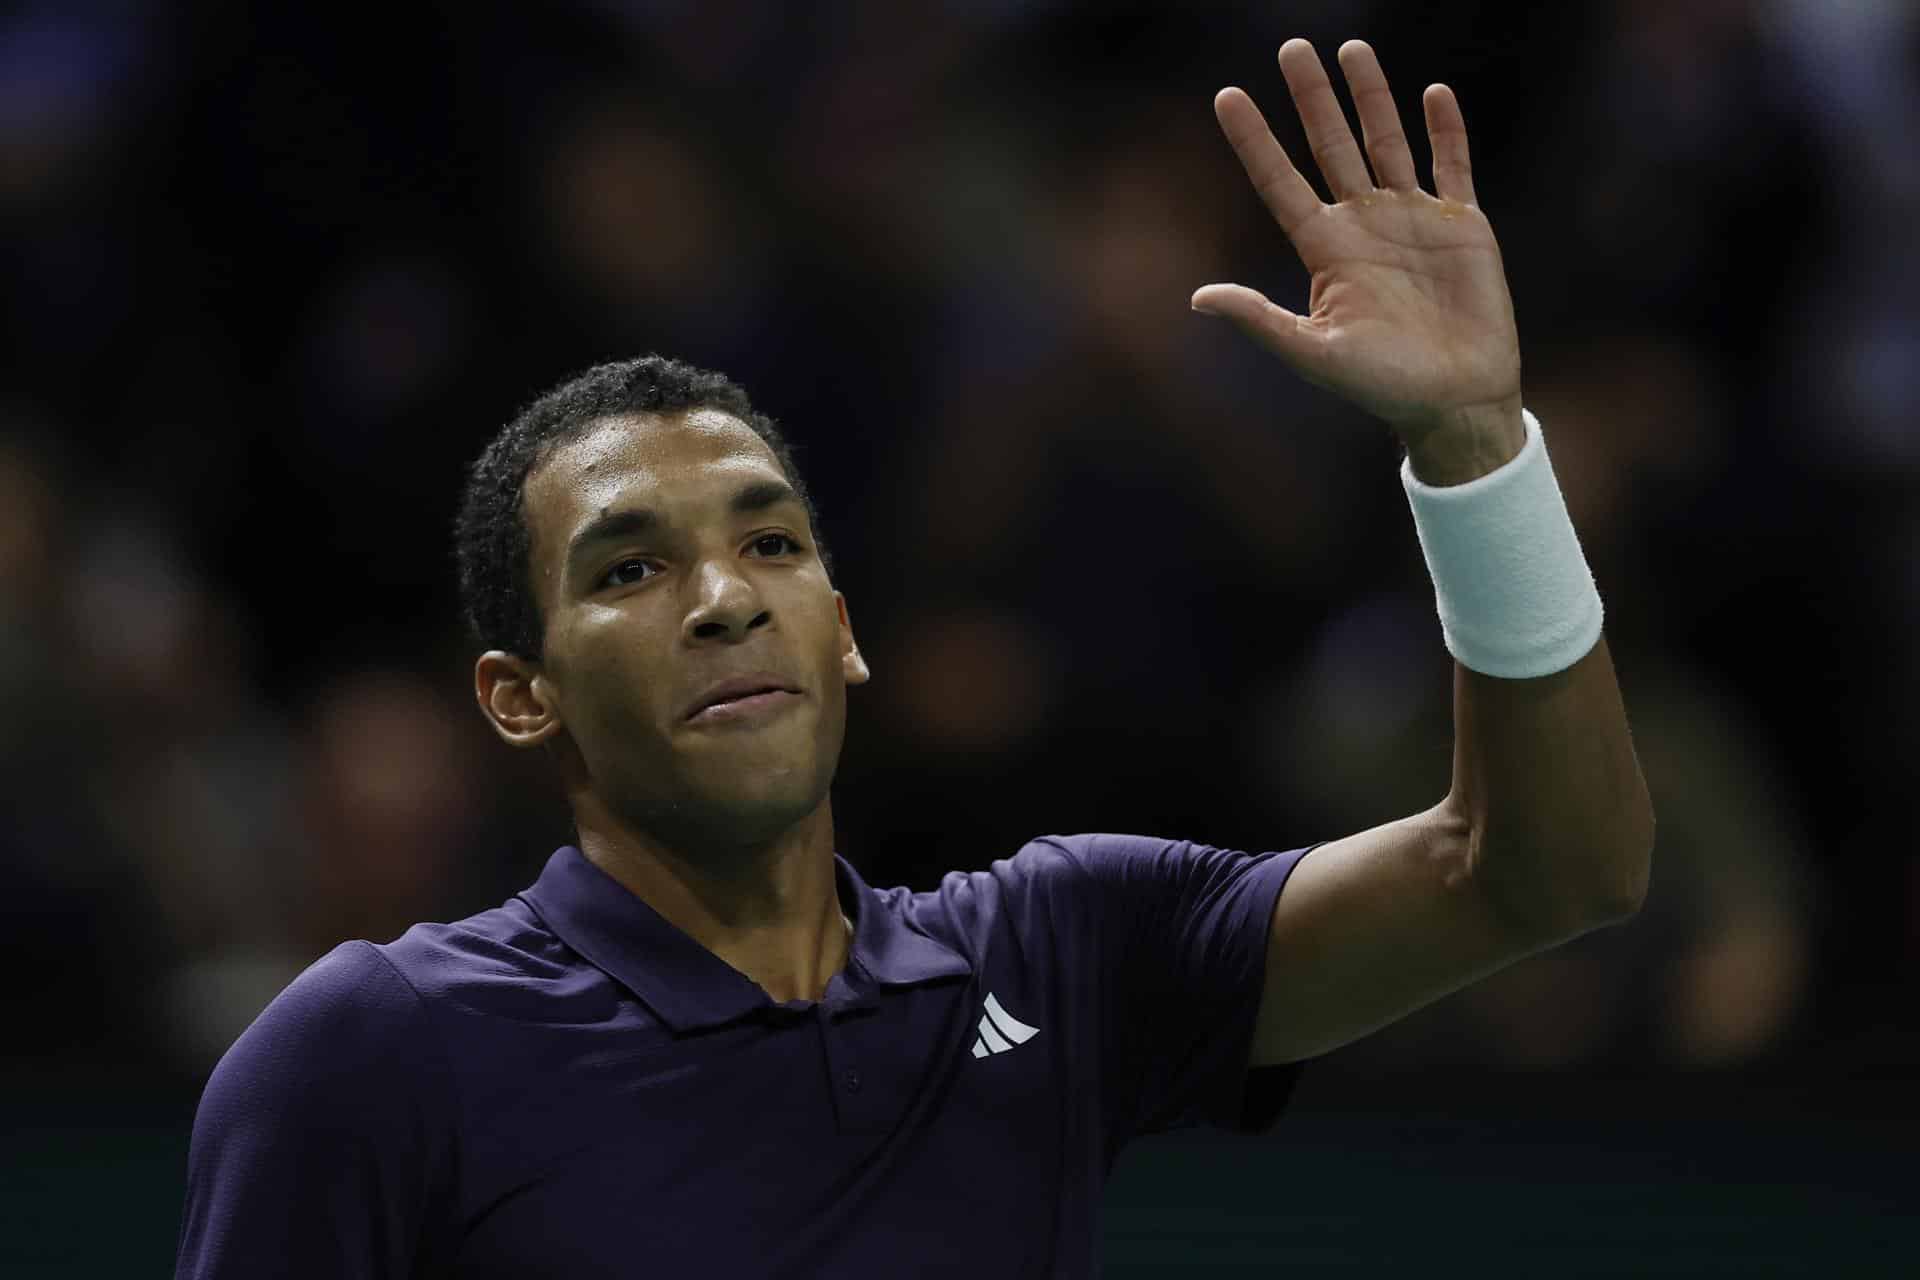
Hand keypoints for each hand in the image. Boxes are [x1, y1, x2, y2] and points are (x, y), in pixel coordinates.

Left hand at [1194, 39, 1523, 471]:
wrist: (1454, 400)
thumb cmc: (1382, 386)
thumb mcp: (1313, 353)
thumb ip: (1261, 320)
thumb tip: (1199, 298)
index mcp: (1326, 249)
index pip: (1280, 181)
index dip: (1254, 140)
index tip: (1228, 96)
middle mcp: (1364, 224)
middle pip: (1331, 146)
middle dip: (1312, 97)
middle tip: (1292, 47)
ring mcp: (1413, 219)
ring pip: (1387, 142)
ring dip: (1371, 97)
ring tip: (1352, 50)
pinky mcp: (1462, 224)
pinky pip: (1452, 165)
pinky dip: (1446, 130)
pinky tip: (1433, 93)